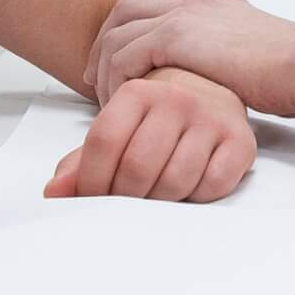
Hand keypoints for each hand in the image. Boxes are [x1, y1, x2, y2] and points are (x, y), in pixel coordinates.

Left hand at [43, 68, 255, 201]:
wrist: (212, 89)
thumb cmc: (158, 117)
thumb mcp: (119, 127)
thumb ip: (83, 159)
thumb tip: (53, 194)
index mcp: (138, 91)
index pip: (103, 142)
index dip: (90, 181)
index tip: (89, 199)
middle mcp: (177, 99)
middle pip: (136, 169)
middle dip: (124, 199)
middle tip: (124, 205)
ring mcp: (211, 119)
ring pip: (175, 182)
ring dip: (160, 203)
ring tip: (155, 196)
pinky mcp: (240, 141)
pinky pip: (213, 186)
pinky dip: (197, 197)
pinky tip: (189, 188)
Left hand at [86, 0, 294, 118]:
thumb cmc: (289, 69)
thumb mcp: (254, 53)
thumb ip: (233, 55)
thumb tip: (229, 75)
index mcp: (211, 5)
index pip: (158, 2)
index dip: (133, 28)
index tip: (122, 56)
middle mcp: (192, 5)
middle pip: (126, 9)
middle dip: (105, 42)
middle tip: (97, 76)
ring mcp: (182, 18)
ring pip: (117, 32)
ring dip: (104, 65)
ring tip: (105, 96)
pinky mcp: (175, 38)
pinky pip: (124, 55)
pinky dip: (115, 79)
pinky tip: (120, 101)